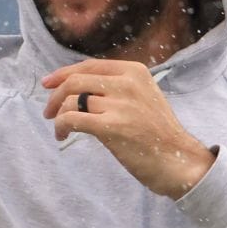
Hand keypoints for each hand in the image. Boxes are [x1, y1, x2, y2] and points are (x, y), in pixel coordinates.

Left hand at [42, 60, 216, 198]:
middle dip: (55, 95)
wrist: (179, 161)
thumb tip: (77, 86)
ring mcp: (120, 104)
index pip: (89, 66)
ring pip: (71, 100)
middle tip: (48, 111)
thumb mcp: (142, 97)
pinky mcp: (112, 126)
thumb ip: (116, 87)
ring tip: (58, 127)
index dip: (64, 74)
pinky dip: (60, 126)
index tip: (48, 84)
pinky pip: (72, 119)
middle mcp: (127, 83)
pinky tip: (62, 135)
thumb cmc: (158, 134)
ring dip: (57, 114)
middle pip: (75, 80)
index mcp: (134, 71)